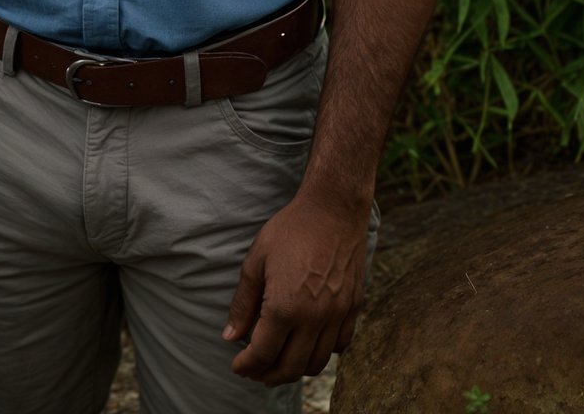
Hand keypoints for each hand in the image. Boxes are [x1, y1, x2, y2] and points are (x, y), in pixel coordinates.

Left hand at [223, 191, 368, 386]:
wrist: (334, 208)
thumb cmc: (291, 229)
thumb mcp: (256, 261)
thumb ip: (243, 303)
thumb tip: (230, 337)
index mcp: (285, 308)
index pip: (262, 354)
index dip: (246, 366)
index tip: (237, 366)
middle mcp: (314, 318)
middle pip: (290, 368)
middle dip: (268, 375)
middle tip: (255, 370)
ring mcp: (337, 315)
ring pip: (316, 363)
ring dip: (295, 369)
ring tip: (280, 361)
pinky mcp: (354, 308)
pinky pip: (339, 346)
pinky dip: (322, 353)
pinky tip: (308, 343)